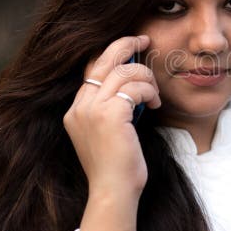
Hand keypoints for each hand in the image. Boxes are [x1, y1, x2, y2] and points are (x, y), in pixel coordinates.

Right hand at [63, 35, 161, 200]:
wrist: (113, 192)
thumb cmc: (118, 166)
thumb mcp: (109, 132)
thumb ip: (112, 108)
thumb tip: (131, 83)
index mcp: (76, 110)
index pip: (92, 68)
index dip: (113, 53)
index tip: (133, 46)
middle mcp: (79, 106)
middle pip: (103, 58)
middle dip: (125, 44)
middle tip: (145, 39)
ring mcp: (92, 109)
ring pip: (124, 71)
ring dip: (146, 77)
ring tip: (155, 95)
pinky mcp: (109, 114)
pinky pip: (135, 87)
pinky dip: (149, 91)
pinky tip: (154, 105)